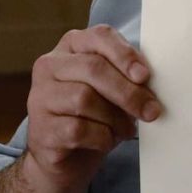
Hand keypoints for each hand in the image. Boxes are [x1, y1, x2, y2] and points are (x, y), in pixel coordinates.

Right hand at [24, 24, 160, 192]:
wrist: (67, 157)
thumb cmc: (96, 114)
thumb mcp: (114, 89)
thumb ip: (128, 77)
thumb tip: (148, 81)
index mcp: (72, 46)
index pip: (99, 36)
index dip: (125, 54)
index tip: (145, 76)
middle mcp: (50, 66)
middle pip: (93, 68)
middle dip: (128, 91)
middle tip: (151, 111)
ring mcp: (40, 96)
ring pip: (85, 99)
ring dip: (116, 118)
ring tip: (127, 129)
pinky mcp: (41, 128)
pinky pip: (78, 129)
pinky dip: (102, 137)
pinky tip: (107, 140)